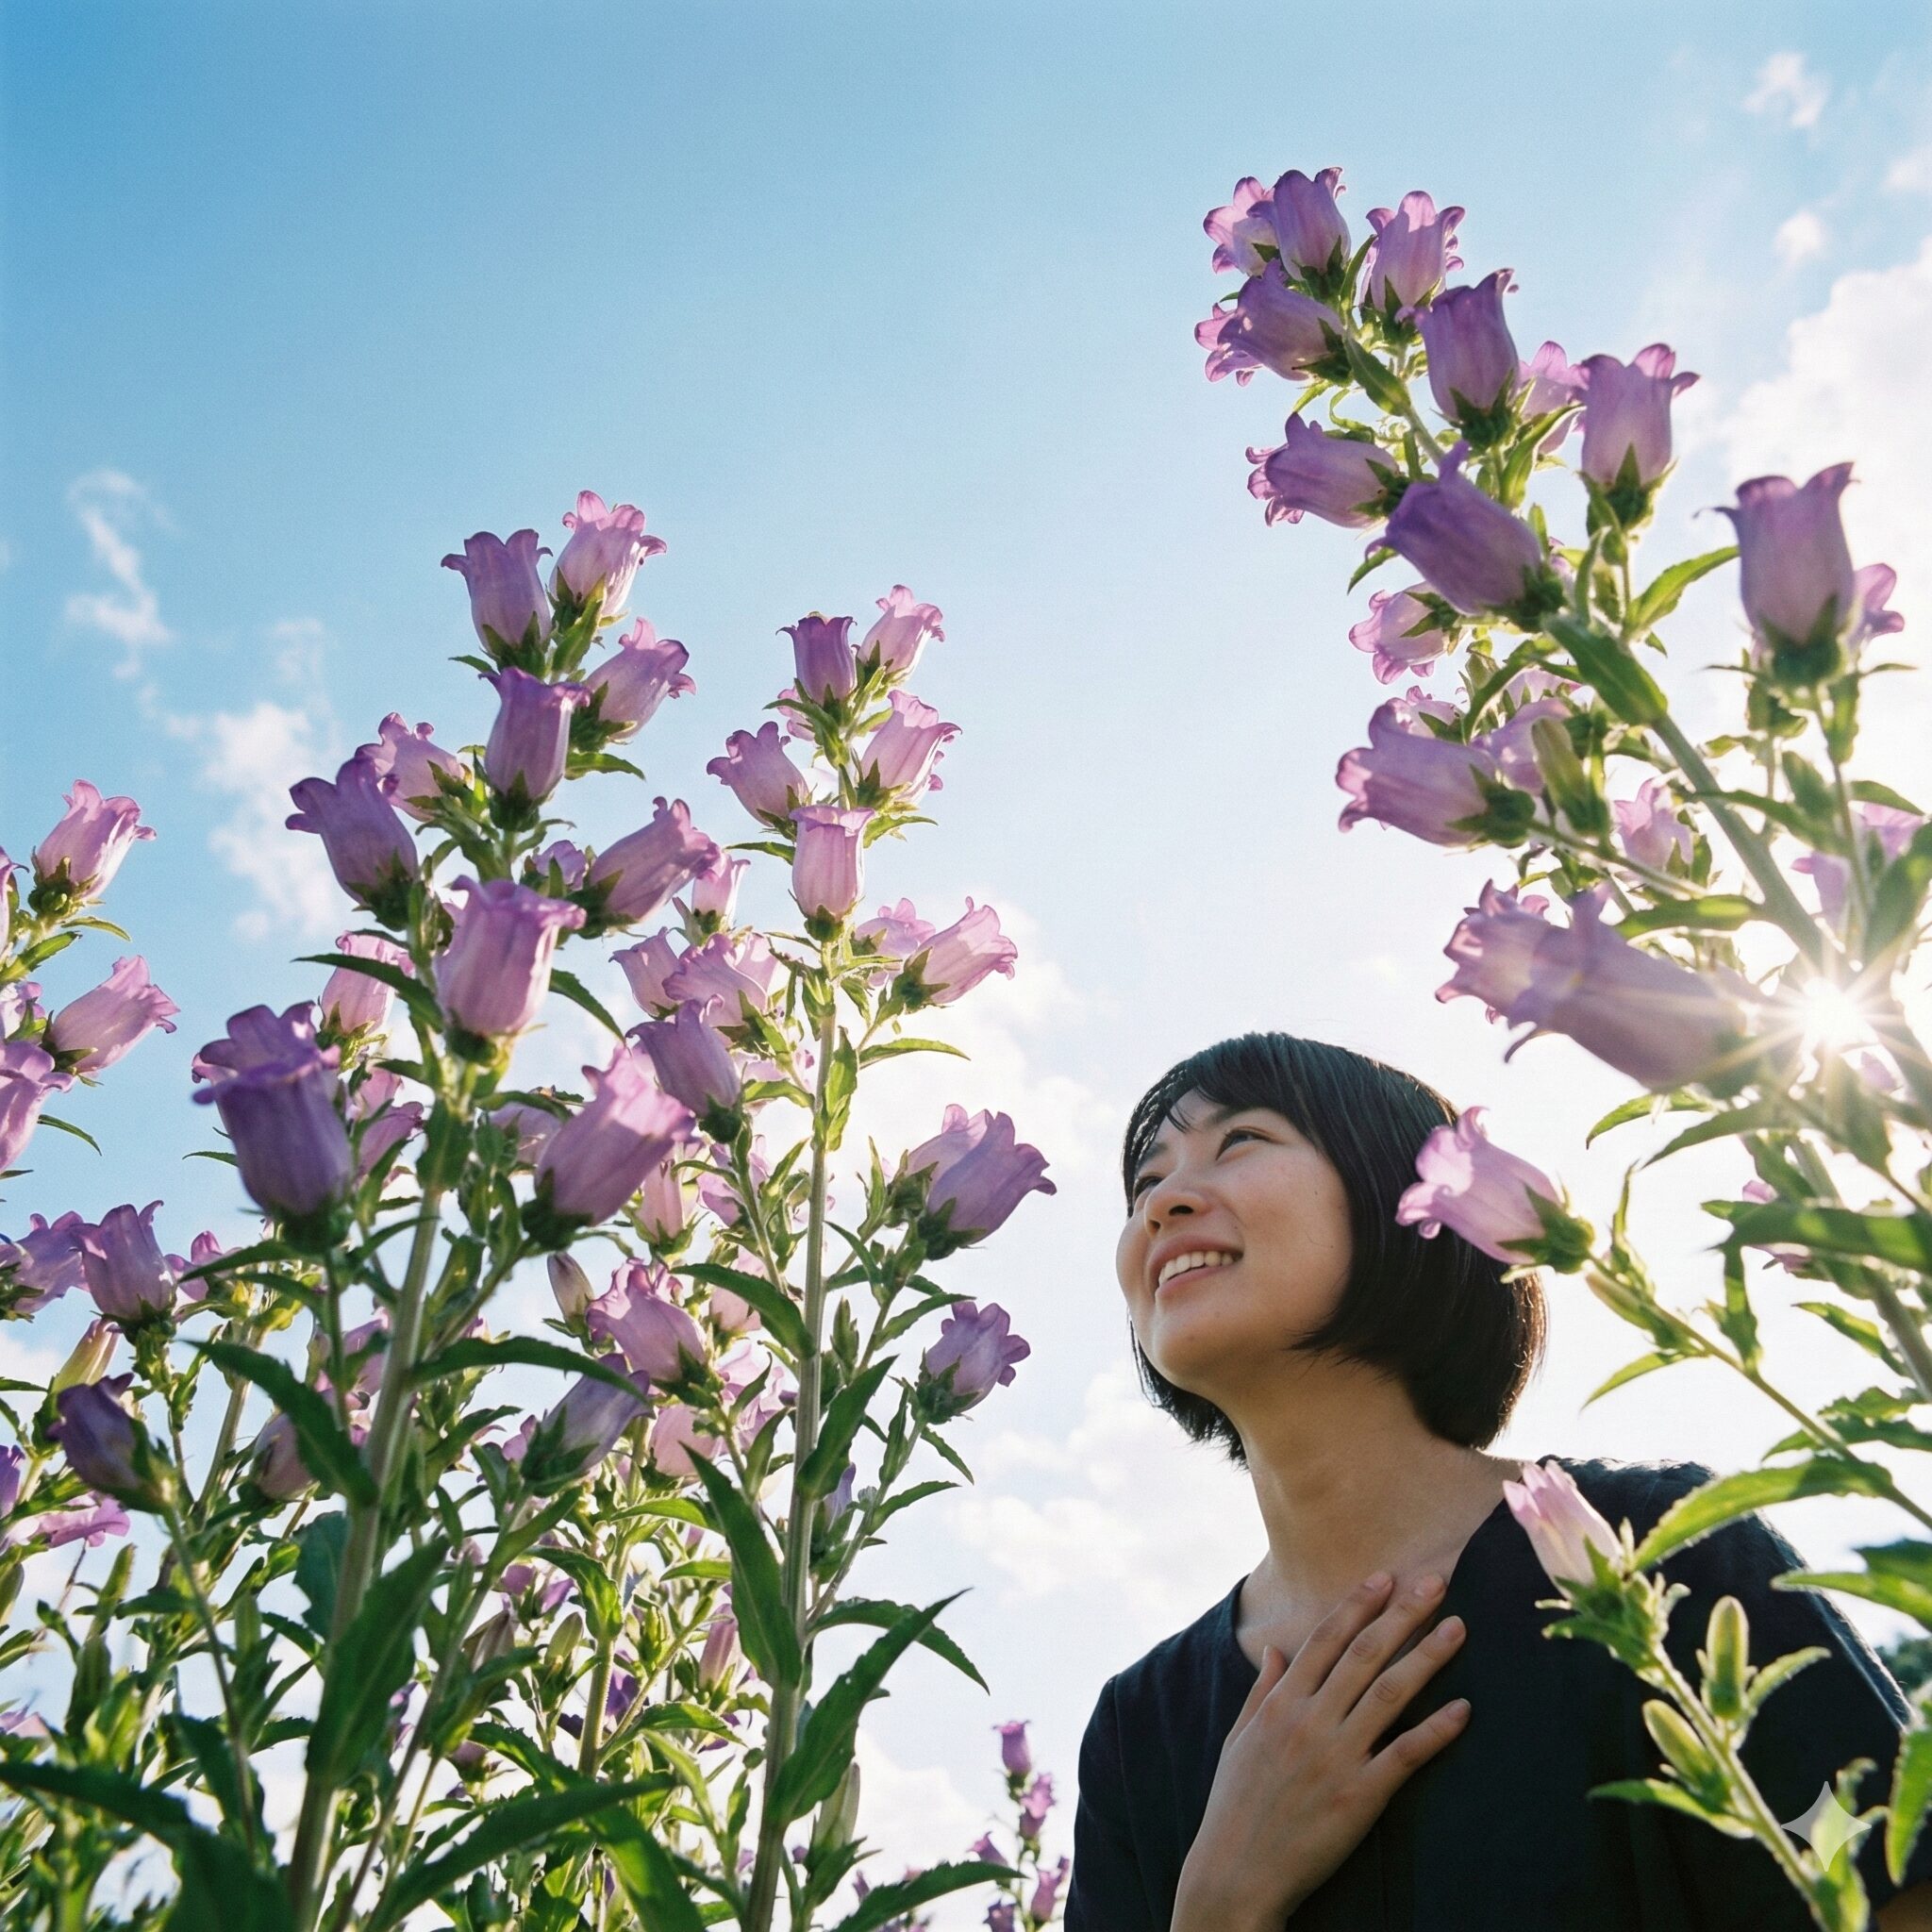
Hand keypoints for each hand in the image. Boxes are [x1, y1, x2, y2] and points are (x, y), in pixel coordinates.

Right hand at [1171, 1570, 1470, 1928]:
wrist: (1236, 1872)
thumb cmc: (1235, 1805)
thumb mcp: (1239, 1738)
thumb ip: (1262, 1691)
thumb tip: (1275, 1649)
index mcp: (1280, 1703)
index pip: (1325, 1640)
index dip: (1357, 1605)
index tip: (1385, 1577)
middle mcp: (1309, 1720)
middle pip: (1364, 1655)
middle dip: (1402, 1614)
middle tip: (1435, 1582)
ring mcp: (1336, 1757)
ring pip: (1390, 1694)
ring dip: (1427, 1656)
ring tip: (1456, 1627)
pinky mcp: (1360, 1797)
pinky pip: (1405, 1755)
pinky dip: (1436, 1731)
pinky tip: (1463, 1710)